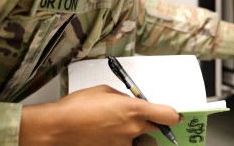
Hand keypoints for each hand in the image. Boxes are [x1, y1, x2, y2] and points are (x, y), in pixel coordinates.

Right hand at [19, 84, 181, 145]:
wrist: (57, 128)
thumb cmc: (77, 107)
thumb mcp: (106, 92)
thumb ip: (124, 98)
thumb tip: (130, 103)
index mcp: (134, 110)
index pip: (168, 116)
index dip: (174, 115)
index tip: (176, 115)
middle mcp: (132, 129)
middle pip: (155, 129)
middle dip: (151, 124)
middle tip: (139, 118)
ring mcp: (122, 144)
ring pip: (138, 140)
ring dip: (133, 134)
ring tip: (116, 126)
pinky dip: (119, 140)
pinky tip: (106, 133)